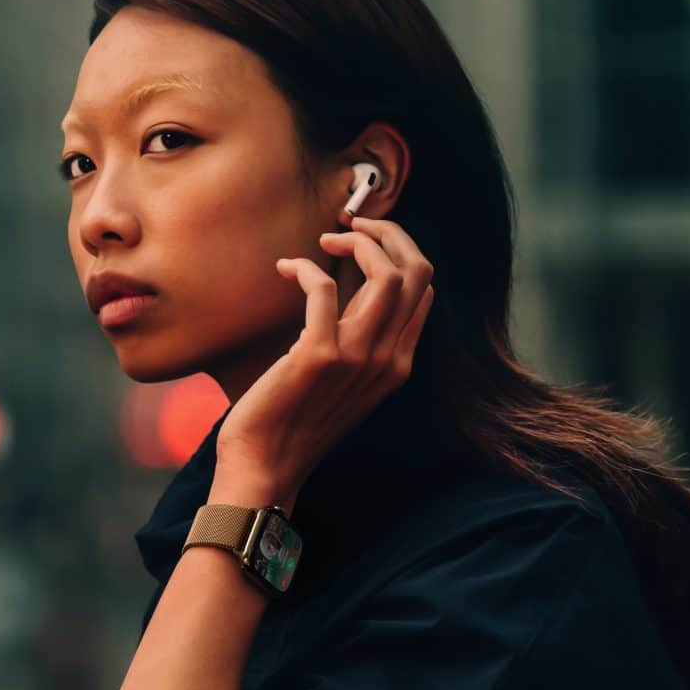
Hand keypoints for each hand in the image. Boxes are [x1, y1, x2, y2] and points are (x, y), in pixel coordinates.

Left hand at [214, 216, 434, 494]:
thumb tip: (366, 291)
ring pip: (386, 274)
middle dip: (388, 232)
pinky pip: (325, 288)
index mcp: (398, 364)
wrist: (266, 464)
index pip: (423, 288)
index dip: (398, 250)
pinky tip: (287, 269)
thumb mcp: (345, 381)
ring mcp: (357, 358)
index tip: (366, 239)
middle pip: (416, 272)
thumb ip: (363, 340)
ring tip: (327, 240)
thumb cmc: (296, 419)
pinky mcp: (319, 355)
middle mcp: (387, 359)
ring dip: (357, 241)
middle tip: (353, 225)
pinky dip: (305, 268)